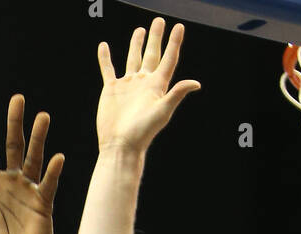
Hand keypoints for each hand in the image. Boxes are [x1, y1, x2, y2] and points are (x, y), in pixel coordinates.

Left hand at [0, 94, 63, 233]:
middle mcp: (12, 185)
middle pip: (13, 147)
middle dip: (15, 123)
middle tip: (18, 99)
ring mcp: (29, 192)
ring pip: (34, 158)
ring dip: (38, 138)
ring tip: (42, 116)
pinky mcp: (44, 205)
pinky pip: (49, 184)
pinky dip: (54, 172)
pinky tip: (57, 157)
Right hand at [95, 18, 199, 154]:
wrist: (120, 145)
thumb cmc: (143, 132)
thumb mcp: (162, 112)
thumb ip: (176, 94)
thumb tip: (196, 83)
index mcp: (157, 86)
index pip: (168, 59)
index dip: (174, 43)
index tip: (179, 27)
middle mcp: (143, 83)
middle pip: (152, 55)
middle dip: (156, 38)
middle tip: (159, 21)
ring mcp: (127, 85)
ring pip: (132, 59)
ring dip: (136, 44)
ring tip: (139, 30)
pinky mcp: (111, 90)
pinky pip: (108, 69)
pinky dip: (105, 58)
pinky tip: (104, 46)